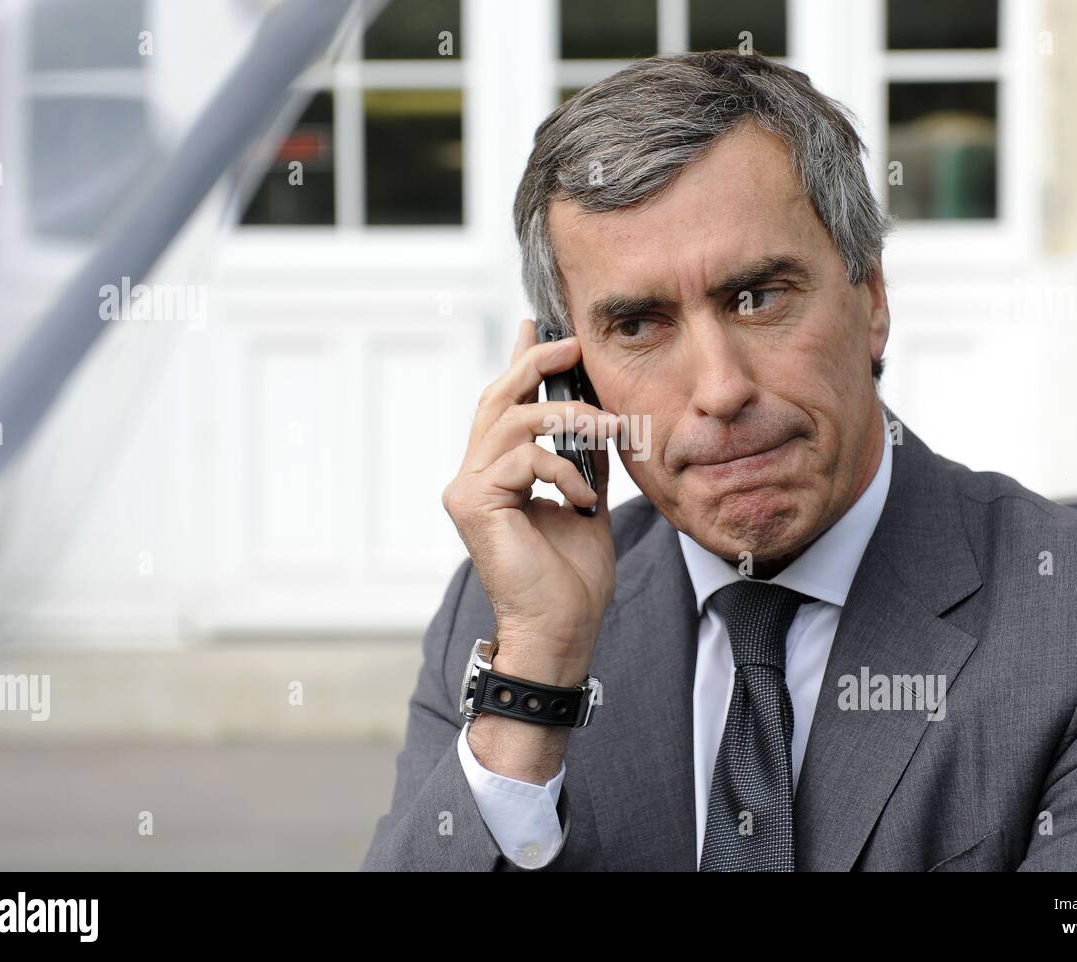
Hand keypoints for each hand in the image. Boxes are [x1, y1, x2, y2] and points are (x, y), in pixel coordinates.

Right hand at [442, 319, 617, 686]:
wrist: (562, 629)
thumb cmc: (572, 578)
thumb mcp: (587, 501)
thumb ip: (584, 460)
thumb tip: (598, 419)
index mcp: (498, 474)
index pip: (506, 405)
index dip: (520, 361)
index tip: (536, 326)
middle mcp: (473, 476)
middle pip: (498, 397)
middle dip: (537, 362)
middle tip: (573, 345)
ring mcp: (468, 488)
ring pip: (514, 419)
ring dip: (570, 419)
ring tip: (608, 432)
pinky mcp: (473, 502)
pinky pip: (523, 456)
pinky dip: (564, 469)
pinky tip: (583, 499)